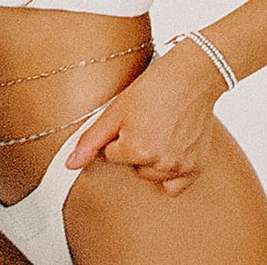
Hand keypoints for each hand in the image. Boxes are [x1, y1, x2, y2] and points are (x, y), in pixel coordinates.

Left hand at [65, 40, 228, 195]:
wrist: (191, 78)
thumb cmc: (153, 88)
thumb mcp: (115, 111)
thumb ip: (91, 141)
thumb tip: (69, 164)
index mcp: (137, 151)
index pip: (112, 156)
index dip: (118, 136)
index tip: (130, 120)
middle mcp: (161, 164)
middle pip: (134, 168)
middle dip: (135, 150)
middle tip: (146, 124)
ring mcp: (180, 167)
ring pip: (153, 176)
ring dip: (152, 161)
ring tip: (160, 132)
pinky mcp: (197, 167)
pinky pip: (175, 187)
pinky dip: (171, 174)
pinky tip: (171, 151)